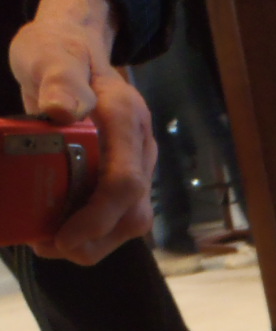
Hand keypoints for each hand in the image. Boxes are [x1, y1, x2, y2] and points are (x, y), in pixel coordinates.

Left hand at [9, 2, 156, 264]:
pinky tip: (55, 229)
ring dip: (93, 242)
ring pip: (129, 221)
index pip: (126, 182)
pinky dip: (88, 231)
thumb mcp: (55, 57)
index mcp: (127, 120)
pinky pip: (115, 214)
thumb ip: (62, 80)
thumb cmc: (61, 53)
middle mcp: (140, 148)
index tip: (63, 238)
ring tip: (49, 244)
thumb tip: (62, 112)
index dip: (98, 217)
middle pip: (134, 213)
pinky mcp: (122, 176)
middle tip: (50, 247)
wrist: (75, 51)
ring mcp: (136, 164)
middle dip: (96, 240)